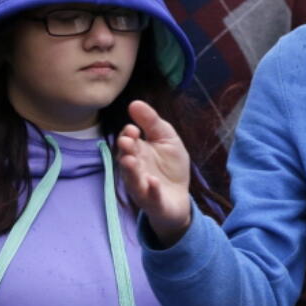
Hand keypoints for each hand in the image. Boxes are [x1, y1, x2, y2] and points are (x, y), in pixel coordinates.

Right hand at [117, 100, 192, 247]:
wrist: (179, 196)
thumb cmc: (170, 165)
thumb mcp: (166, 138)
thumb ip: (151, 122)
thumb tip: (134, 103)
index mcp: (138, 152)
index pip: (127, 141)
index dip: (128, 135)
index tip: (133, 129)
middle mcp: (135, 169)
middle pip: (126, 158)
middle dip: (126, 150)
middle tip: (126, 141)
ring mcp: (143, 186)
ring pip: (133, 179)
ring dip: (131, 170)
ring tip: (130, 161)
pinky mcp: (153, 201)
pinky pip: (150, 197)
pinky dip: (151, 190)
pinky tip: (153, 182)